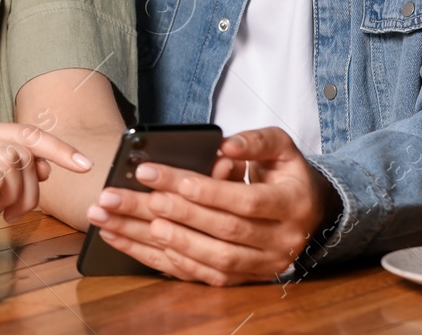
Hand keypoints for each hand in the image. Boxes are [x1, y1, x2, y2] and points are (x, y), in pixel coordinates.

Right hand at [0, 119, 93, 263]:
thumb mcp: (1, 191)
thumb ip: (22, 173)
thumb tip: (46, 164)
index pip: (29, 132)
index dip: (60, 148)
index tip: (86, 166)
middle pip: (23, 149)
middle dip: (32, 188)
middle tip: (18, 212)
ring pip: (10, 160)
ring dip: (14, 194)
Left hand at [85, 127, 339, 285]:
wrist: (308, 214)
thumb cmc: (285, 175)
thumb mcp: (281, 148)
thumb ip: (256, 141)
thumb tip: (226, 146)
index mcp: (291, 205)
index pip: (240, 200)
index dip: (197, 188)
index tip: (150, 172)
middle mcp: (279, 242)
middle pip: (217, 232)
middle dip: (163, 212)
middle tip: (116, 196)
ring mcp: (259, 267)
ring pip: (205, 260)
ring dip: (153, 241)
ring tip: (113, 220)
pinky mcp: (239, 280)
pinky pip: (196, 275)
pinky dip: (157, 259)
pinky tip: (124, 241)